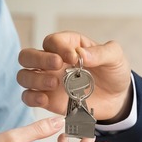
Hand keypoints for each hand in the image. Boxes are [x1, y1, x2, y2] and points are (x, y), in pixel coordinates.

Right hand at [17, 31, 131, 121]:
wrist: (117, 99)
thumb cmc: (113, 72)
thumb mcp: (115, 57)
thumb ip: (101, 52)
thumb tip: (81, 54)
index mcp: (67, 46)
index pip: (52, 41)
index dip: (59, 47)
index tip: (74, 58)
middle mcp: (52, 62)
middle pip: (27, 56)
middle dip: (38, 59)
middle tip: (57, 65)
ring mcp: (47, 81)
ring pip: (24, 76)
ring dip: (35, 79)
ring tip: (54, 83)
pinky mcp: (47, 100)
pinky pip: (28, 97)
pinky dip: (32, 98)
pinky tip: (45, 100)